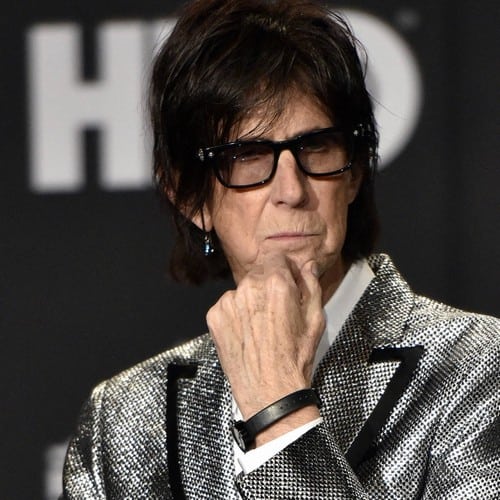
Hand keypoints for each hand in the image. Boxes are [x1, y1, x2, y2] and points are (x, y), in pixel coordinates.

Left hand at [206, 252, 324, 443]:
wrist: (270, 393)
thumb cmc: (294, 359)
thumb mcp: (315, 320)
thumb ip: (311, 285)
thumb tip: (306, 266)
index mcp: (276, 284)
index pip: (276, 256)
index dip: (284, 269)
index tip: (287, 280)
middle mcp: (249, 288)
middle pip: (259, 272)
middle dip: (268, 285)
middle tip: (277, 310)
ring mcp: (228, 302)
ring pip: (243, 289)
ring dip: (251, 299)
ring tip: (261, 326)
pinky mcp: (215, 317)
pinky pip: (227, 305)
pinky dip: (236, 314)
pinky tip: (247, 333)